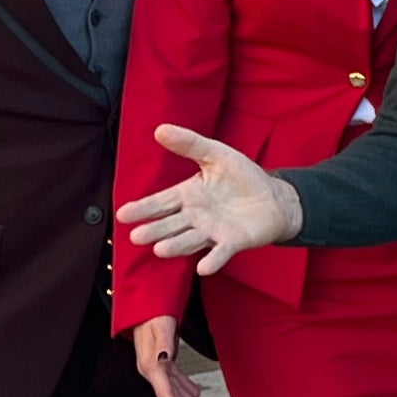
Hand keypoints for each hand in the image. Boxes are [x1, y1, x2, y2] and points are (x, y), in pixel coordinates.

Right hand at [116, 123, 300, 271]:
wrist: (274, 197)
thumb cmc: (243, 176)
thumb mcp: (217, 154)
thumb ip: (191, 144)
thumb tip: (160, 129)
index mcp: (188, 195)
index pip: (160, 202)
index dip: (142, 209)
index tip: (122, 215)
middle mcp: (195, 216)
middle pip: (170, 224)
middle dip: (154, 230)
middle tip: (136, 236)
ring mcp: (213, 231)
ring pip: (190, 240)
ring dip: (176, 246)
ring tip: (160, 249)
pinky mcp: (233, 242)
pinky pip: (221, 252)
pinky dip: (213, 260)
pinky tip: (203, 268)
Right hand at [132, 315, 212, 396]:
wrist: (144, 303)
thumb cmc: (153, 312)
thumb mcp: (161, 325)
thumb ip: (164, 342)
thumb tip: (165, 357)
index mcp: (151, 365)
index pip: (165, 395)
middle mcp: (152, 369)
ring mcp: (156, 365)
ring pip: (176, 391)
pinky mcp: (162, 360)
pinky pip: (176, 379)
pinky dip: (187, 388)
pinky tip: (196, 396)